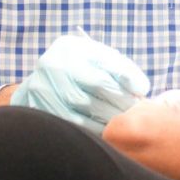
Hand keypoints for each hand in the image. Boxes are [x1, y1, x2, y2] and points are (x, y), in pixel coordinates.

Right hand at [11, 32, 150, 132]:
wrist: (42, 86)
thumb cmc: (79, 73)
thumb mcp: (97, 62)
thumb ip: (121, 69)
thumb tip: (141, 88)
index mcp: (70, 47)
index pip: (106, 61)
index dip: (128, 78)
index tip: (141, 92)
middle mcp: (53, 62)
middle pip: (95, 84)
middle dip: (119, 100)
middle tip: (134, 111)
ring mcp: (41, 84)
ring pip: (83, 105)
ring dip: (107, 116)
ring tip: (121, 122)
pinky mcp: (37, 107)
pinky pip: (70, 121)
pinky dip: (90, 128)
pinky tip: (104, 131)